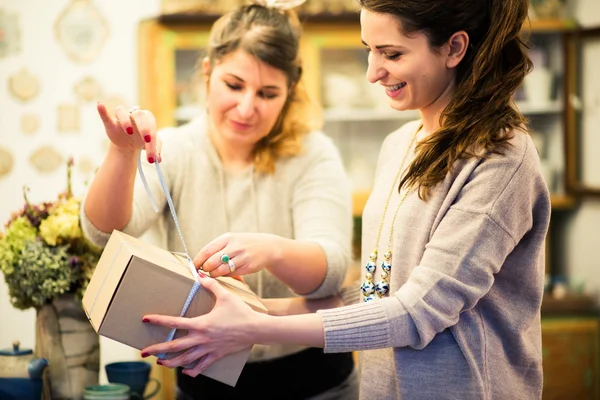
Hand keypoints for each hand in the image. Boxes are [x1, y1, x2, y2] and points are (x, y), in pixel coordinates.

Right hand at [97, 102, 161, 163]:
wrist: (128, 145)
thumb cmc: (142, 141)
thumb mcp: (150, 145)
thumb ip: (155, 150)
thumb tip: (158, 160)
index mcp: (148, 118)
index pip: (151, 126)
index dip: (154, 141)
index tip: (153, 156)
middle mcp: (135, 114)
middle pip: (139, 115)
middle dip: (144, 127)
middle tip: (147, 140)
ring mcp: (122, 117)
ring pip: (122, 112)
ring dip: (125, 121)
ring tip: (129, 132)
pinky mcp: (111, 123)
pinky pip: (106, 116)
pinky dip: (102, 111)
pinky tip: (99, 105)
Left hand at [140, 273, 262, 376]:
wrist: (255, 329)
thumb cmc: (241, 312)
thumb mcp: (225, 296)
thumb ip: (211, 285)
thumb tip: (200, 275)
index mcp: (201, 324)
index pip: (175, 322)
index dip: (159, 320)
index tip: (146, 319)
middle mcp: (202, 339)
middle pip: (175, 346)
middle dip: (157, 349)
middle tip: (143, 352)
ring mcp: (208, 349)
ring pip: (185, 359)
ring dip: (171, 362)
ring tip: (160, 362)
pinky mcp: (216, 355)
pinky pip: (202, 365)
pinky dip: (192, 370)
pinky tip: (186, 372)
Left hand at [194, 232, 281, 276]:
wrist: (267, 247)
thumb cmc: (244, 244)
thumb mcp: (232, 240)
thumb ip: (217, 248)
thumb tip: (199, 261)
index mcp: (227, 238)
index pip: (207, 250)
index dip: (198, 260)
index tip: (193, 266)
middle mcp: (234, 246)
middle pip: (211, 262)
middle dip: (205, 269)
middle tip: (204, 271)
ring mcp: (242, 257)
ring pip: (220, 270)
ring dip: (213, 274)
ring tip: (213, 273)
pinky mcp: (248, 267)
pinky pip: (230, 274)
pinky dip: (225, 275)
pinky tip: (225, 273)